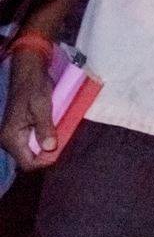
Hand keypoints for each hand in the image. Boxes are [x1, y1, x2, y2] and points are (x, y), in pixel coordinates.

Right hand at [0, 52, 56, 170]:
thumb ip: (44, 128)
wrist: (28, 74)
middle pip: (29, 159)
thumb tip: (50, 148)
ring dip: (46, 147)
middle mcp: (8, 140)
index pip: (27, 163)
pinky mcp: (20, 131)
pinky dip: (44, 140)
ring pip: (32, 152)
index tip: (60, 151)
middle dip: (47, 155)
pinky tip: (53, 132)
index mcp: (11, 137)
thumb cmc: (34, 88)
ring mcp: (13, 136)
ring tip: (59, 136)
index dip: (45, 161)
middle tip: (62, 143)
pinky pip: (32, 142)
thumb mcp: (42, 107)